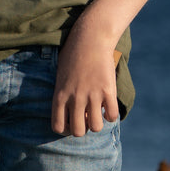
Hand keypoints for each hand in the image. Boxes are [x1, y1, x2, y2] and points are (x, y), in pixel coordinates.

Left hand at [51, 17, 119, 135]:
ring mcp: (92, 95)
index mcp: (60, 95)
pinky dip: (111, 115)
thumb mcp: (60, 75)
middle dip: (83, 128)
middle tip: (86, 117)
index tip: (72, 120)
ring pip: (96, 127)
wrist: (90, 38)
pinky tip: (108, 106)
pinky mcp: (107, 90)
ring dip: (98, 123)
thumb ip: (64, 94)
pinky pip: (112, 115)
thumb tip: (72, 111)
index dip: (66, 128)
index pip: (58, 126)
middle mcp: (75, 98)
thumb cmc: (73, 54)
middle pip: (78, 132)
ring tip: (98, 112)